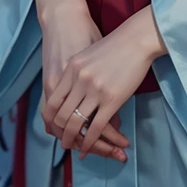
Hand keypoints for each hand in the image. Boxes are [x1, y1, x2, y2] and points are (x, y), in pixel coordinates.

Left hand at [42, 7, 157, 158]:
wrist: (136, 39)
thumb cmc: (114, 45)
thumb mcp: (87, 55)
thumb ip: (76, 74)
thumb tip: (71, 92)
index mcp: (71, 69)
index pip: (53, 101)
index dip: (51, 119)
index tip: (53, 128)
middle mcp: (79, 80)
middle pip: (61, 115)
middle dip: (61, 133)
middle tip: (64, 143)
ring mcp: (94, 90)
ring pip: (76, 123)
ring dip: (73, 140)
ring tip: (74, 148)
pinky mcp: (111, 100)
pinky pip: (95, 127)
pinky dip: (90, 142)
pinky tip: (88, 148)